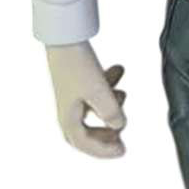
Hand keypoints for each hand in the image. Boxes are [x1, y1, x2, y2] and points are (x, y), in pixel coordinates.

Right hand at [45, 40, 127, 158]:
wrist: (65, 36)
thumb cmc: (77, 65)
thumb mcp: (99, 92)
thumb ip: (112, 112)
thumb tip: (120, 125)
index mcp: (68, 118)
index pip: (85, 144)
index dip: (104, 151)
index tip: (123, 150)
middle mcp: (67, 109)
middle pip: (85, 132)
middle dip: (104, 135)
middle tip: (120, 137)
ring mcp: (71, 94)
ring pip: (92, 110)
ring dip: (110, 105)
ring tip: (124, 94)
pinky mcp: (76, 80)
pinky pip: (94, 92)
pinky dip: (107, 87)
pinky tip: (118, 71)